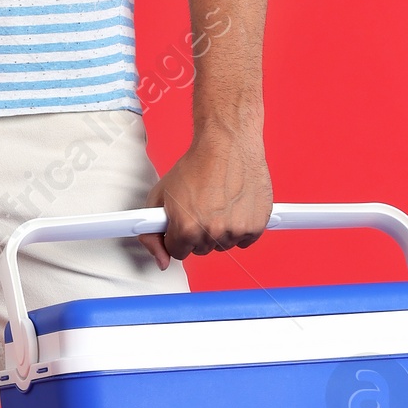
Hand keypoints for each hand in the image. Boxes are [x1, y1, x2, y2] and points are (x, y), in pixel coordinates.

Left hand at [142, 129, 272, 266]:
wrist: (227, 145)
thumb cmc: (195, 166)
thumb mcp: (159, 196)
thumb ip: (151, 234)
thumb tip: (162, 262)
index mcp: (185, 228)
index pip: (177, 252)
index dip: (177, 235)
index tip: (182, 221)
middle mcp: (211, 232)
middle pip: (201, 250)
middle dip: (198, 233)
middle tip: (201, 207)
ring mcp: (235, 230)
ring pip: (223, 245)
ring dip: (220, 231)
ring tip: (219, 203)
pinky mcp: (255, 225)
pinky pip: (245, 240)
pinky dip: (240, 228)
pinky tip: (234, 207)